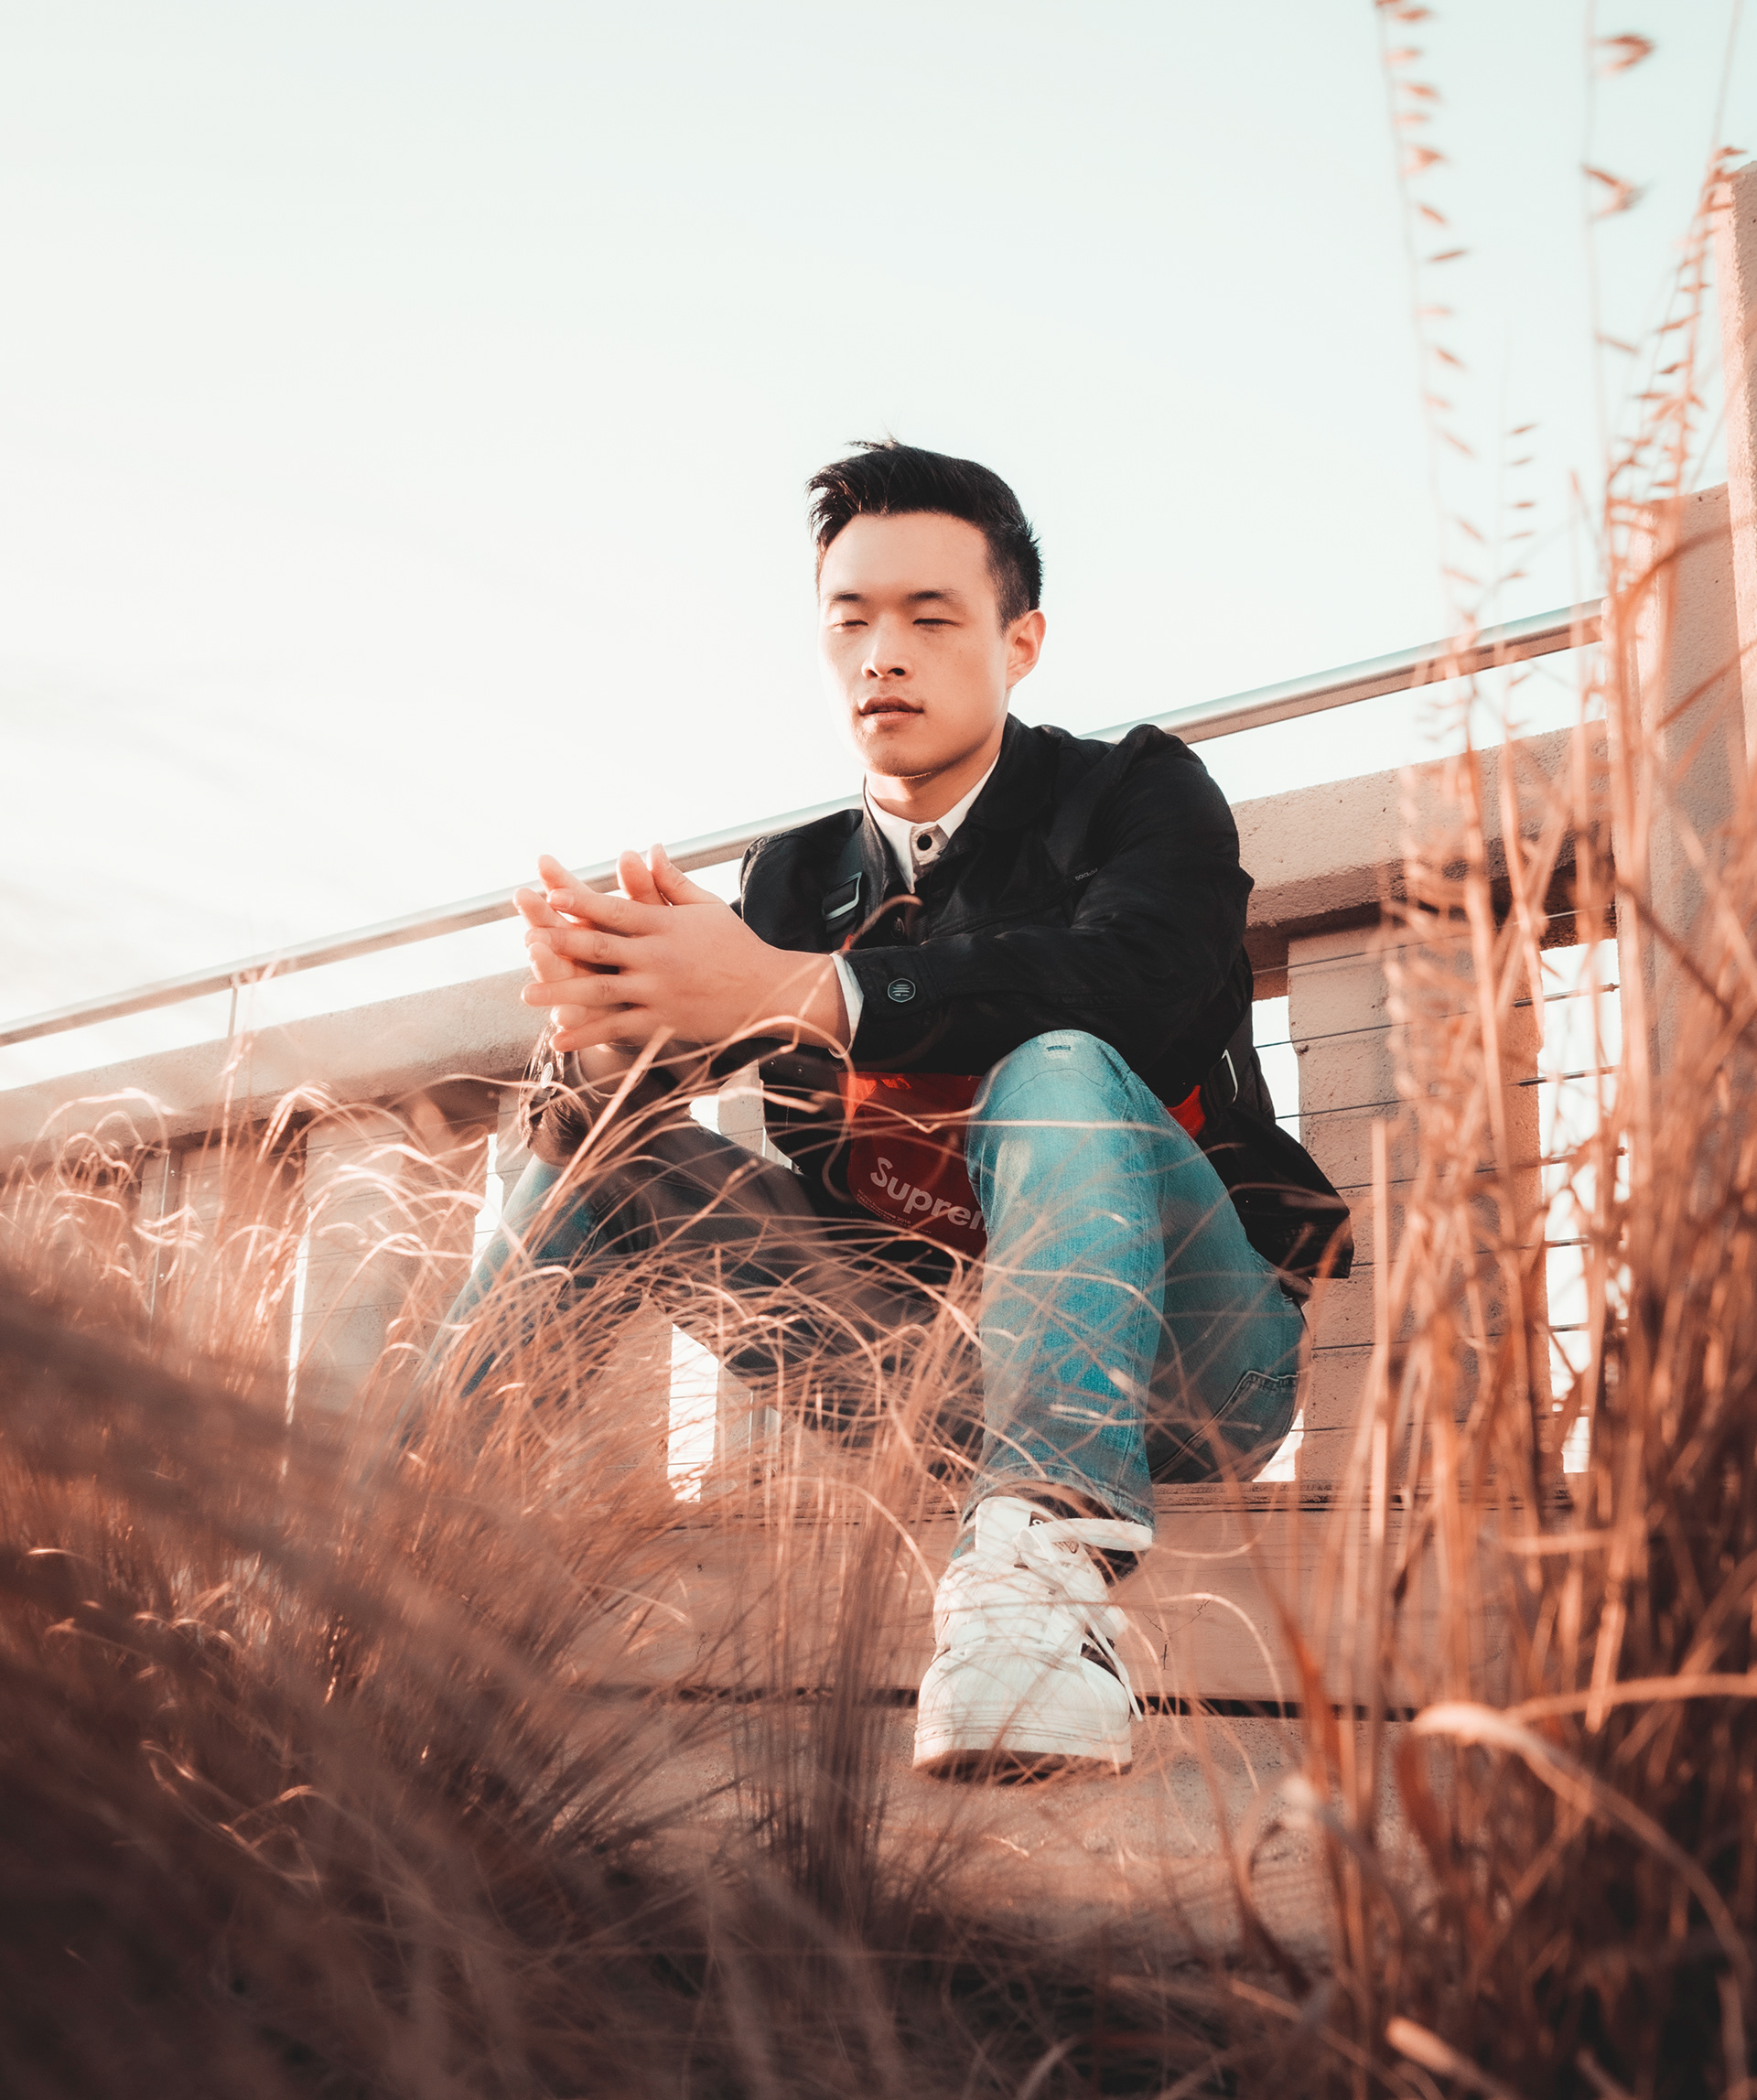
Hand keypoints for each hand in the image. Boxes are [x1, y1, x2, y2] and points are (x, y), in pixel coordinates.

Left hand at [517, 845, 848, 1055]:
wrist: (770, 992)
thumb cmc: (737, 946)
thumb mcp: (706, 907)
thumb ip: (670, 881)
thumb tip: (648, 848)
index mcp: (664, 925)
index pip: (615, 909)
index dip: (581, 902)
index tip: (550, 895)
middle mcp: (657, 956)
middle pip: (600, 948)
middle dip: (559, 943)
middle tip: (525, 942)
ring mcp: (658, 991)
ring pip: (600, 990)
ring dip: (560, 991)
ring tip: (526, 995)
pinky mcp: (663, 1021)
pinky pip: (617, 1027)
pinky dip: (587, 1033)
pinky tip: (559, 1038)